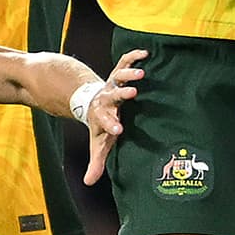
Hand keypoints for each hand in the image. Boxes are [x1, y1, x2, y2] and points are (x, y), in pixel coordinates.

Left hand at [79, 49, 147, 184]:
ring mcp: (113, 84)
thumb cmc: (101, 124)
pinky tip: (146, 52)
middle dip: (122, 94)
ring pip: (118, 76)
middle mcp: (108, 97)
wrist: (90, 101)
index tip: (119, 129)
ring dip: (128, 73)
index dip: (111, 125)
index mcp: (103, 115)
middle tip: (133, 92)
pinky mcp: (119, 72)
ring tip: (141, 72)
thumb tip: (88, 183)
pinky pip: (125, 61)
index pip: (106, 121)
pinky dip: (133, 55)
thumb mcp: (98, 143)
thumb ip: (95, 162)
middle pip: (113, 95)